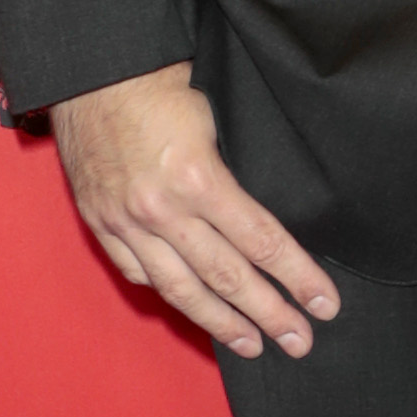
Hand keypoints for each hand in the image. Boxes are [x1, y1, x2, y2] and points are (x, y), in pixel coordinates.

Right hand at [50, 65, 340, 360]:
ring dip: (221, 322)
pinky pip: (138, 272)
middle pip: (226, 277)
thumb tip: (267, 226)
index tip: (326, 304)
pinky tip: (195, 309)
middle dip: (270, 314)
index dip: (298, 277)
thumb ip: (236, 176)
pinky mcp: (100, 221)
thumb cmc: (162, 84)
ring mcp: (125, 220)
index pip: (262, 242)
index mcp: (198, 177)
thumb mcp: (216, 120)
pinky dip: (169, 294)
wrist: (90, 70)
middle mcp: (161, 209)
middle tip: (301, 342)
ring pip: (181, 288)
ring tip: (253, 346)